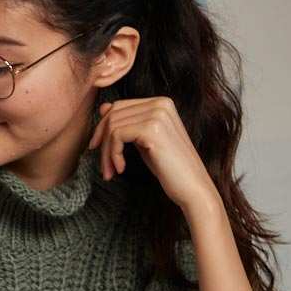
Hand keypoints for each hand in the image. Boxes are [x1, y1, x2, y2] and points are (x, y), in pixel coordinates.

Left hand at [87, 97, 218, 213]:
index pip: (119, 106)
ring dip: (106, 152)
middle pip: (113, 115)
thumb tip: (103, 108)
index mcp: (161, 103)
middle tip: (103, 166)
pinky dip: (113, 154)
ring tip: (110, 171)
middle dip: (102, 141)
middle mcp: (160, 103)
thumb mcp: (145, 141)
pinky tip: (121, 169)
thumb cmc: (169, 168)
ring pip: (113, 126)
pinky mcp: (151, 129)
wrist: (193, 187)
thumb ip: (128, 124)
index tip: (98, 148)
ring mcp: (157, 114)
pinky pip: (117, 135)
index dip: (103, 127)